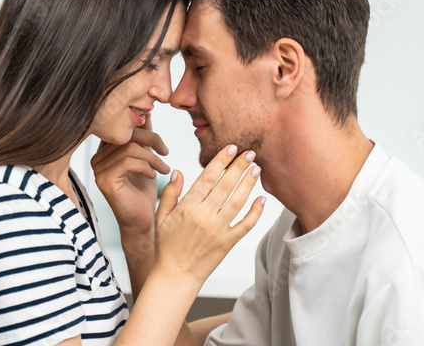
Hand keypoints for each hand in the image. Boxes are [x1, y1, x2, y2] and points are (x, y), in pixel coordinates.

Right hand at [92, 111, 170, 234]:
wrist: (142, 221)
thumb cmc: (143, 192)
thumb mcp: (147, 158)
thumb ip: (144, 136)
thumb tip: (147, 111)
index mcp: (105, 150)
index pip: (123, 128)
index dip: (143, 129)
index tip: (161, 144)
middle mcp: (97, 158)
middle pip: (126, 135)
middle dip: (152, 140)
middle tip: (167, 153)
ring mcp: (98, 170)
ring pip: (129, 148)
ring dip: (153, 157)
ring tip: (164, 168)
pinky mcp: (104, 181)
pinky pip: (127, 162)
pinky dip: (145, 166)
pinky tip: (154, 175)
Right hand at [153, 144, 265, 283]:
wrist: (176, 275)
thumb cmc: (166, 246)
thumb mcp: (161, 217)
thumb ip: (171, 193)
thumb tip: (179, 171)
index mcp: (187, 207)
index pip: (207, 178)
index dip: (220, 160)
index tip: (231, 148)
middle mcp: (203, 216)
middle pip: (225, 185)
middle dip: (239, 166)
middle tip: (250, 152)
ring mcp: (217, 230)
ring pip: (237, 201)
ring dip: (248, 183)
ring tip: (257, 168)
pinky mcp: (227, 243)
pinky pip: (245, 225)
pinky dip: (255, 212)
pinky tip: (261, 199)